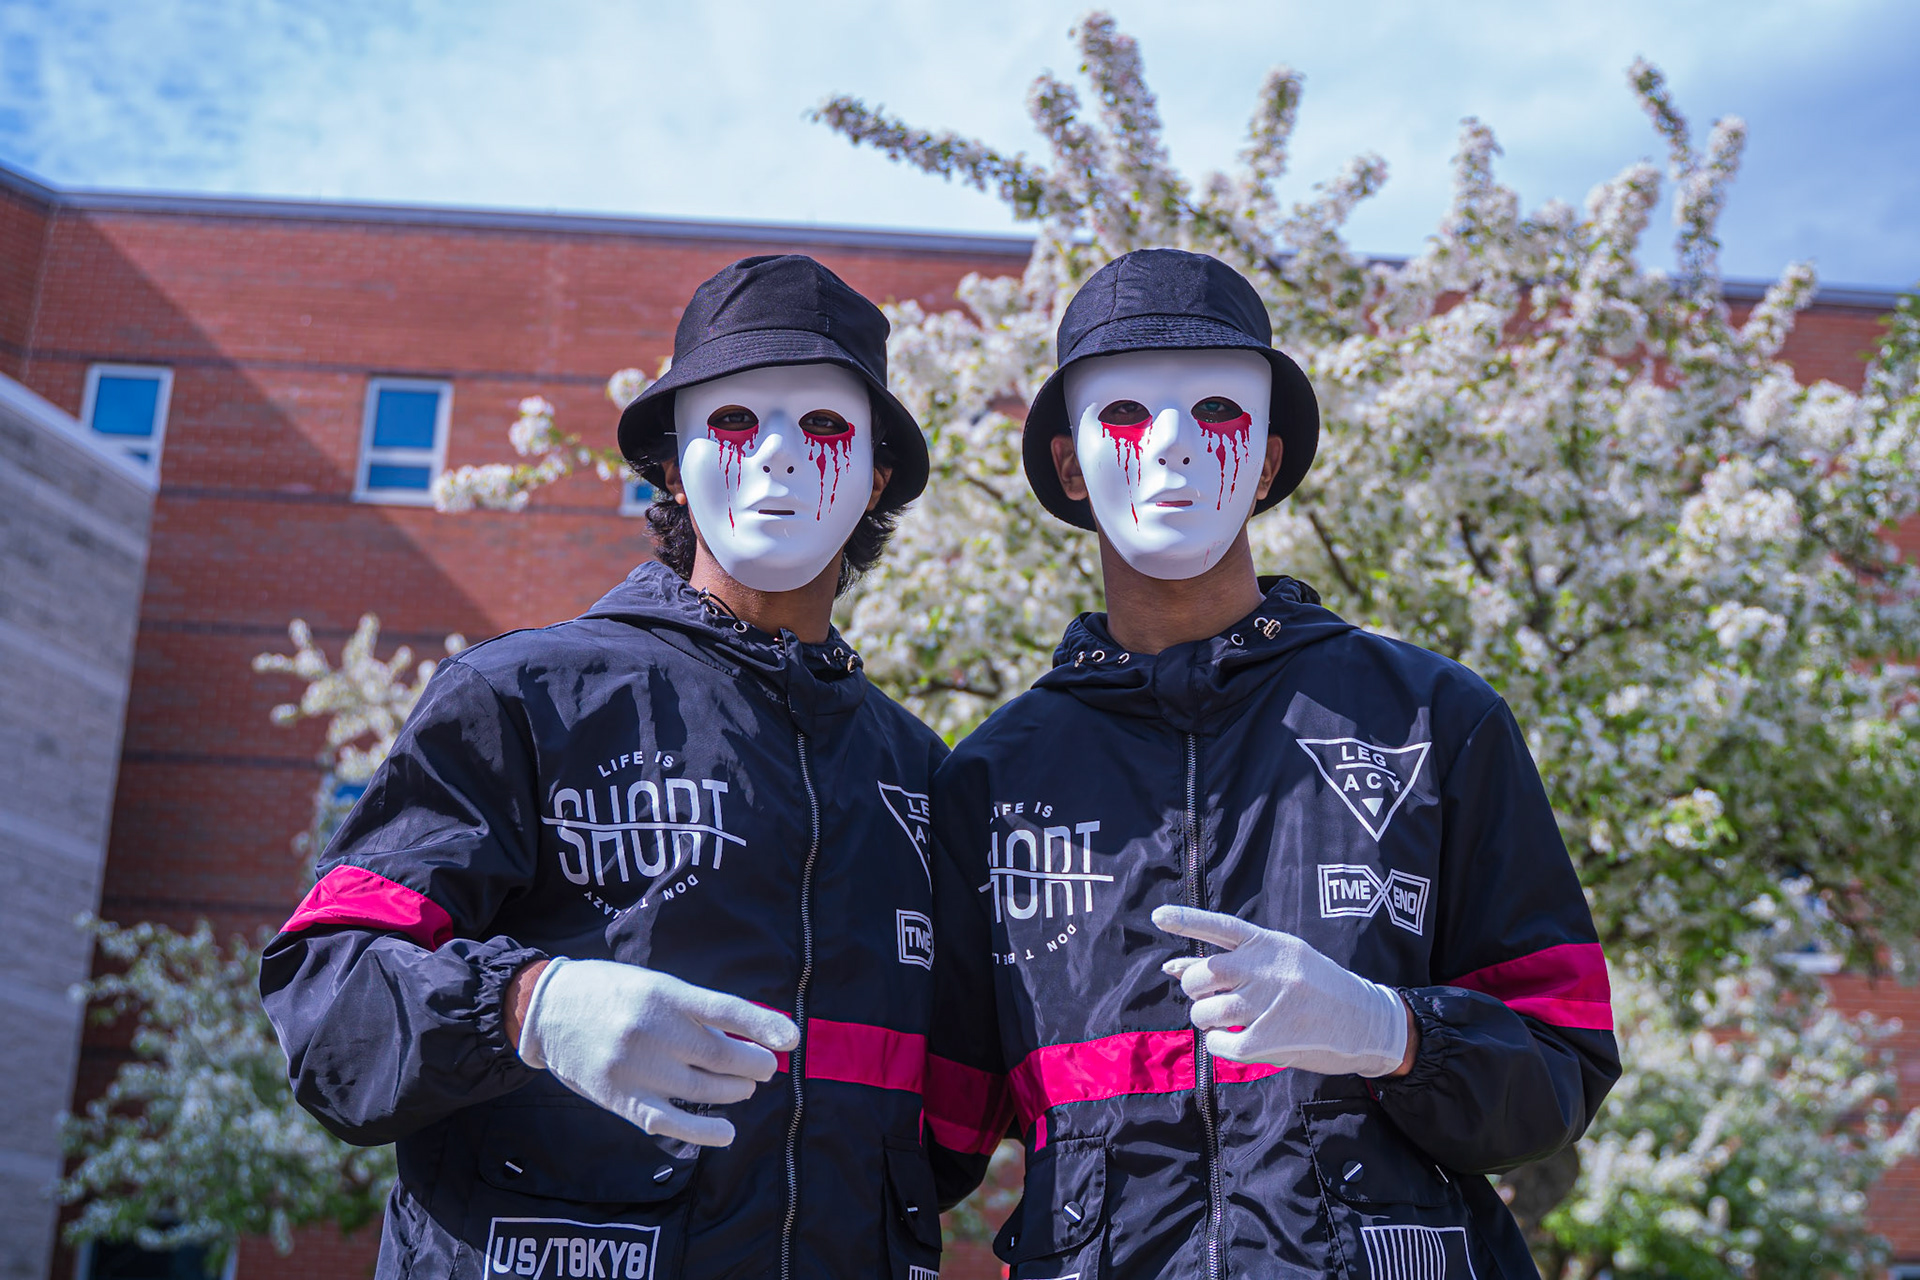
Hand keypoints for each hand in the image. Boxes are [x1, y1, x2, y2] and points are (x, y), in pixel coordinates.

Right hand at [517, 958, 799, 1145]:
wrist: (548, 1010)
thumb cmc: (611, 992)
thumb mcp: (654, 984)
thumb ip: (695, 1008)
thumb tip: (748, 1032)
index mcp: (664, 994)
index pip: (725, 1010)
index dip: (763, 1025)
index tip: (792, 1039)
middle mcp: (651, 1031)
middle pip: (721, 1055)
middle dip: (753, 1064)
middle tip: (764, 1066)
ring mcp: (635, 1068)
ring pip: (703, 1089)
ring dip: (734, 1092)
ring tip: (743, 1087)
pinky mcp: (620, 1098)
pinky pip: (671, 1122)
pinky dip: (704, 1131)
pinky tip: (727, 1131)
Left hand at [1152, 905, 1410, 1078]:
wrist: (1367, 1023)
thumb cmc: (1318, 989)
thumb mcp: (1284, 961)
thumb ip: (1234, 960)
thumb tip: (1173, 967)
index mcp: (1271, 944)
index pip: (1221, 926)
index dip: (1187, 921)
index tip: (1158, 916)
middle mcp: (1267, 970)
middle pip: (1204, 974)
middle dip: (1194, 987)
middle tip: (1206, 997)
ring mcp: (1267, 1005)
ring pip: (1207, 1012)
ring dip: (1205, 1018)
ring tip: (1220, 1020)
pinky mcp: (1268, 1041)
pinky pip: (1220, 1044)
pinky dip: (1218, 1045)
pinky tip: (1232, 1041)